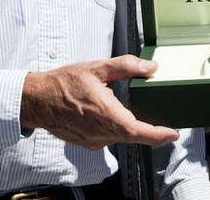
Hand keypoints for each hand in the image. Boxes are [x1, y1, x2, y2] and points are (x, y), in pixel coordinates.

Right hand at [20, 55, 178, 148]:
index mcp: (104, 112)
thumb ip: (125, 66)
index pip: (136, 131)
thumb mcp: (96, 67)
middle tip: (167, 127)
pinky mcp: (87, 143)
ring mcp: (93, 140)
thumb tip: (150, 67)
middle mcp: (99, 131)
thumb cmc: (63, 83)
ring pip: (122, 138)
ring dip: (135, 131)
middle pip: (133, 137)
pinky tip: (119, 119)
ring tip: (147, 122)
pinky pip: (110, 139)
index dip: (157, 135)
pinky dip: (119, 131)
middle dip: (152, 133)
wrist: (37, 100)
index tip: (172, 133)